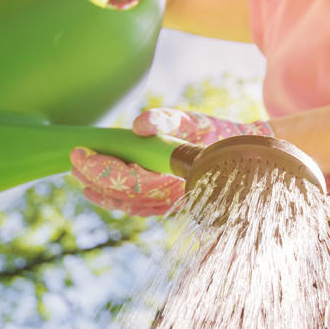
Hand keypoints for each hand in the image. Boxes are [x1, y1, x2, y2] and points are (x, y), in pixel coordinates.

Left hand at [70, 109, 273, 215]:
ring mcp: (176, 204)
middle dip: (95, 177)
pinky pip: (143, 208)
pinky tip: (103, 192)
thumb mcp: (199, 121)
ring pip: (131, 205)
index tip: (80, 154)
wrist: (256, 157)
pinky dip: (121, 201)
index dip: (102, 168)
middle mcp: (175, 196)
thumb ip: (167, 120)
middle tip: (73, 161)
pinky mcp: (177, 204)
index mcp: (178, 177)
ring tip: (80, 178)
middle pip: (126, 193)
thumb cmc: (226, 137)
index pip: (131, 179)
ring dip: (104, 193)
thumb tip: (137, 125)